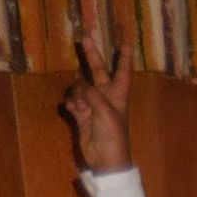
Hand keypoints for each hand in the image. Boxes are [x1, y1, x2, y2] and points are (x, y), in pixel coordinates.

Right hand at [61, 35, 132, 174]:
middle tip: (84, 36)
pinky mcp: (81, 115)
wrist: (106, 160)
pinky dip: (70, 103)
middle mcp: (106, 96)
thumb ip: (90, 93)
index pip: (123, 70)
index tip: (126, 40)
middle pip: (98, 70)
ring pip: (80, 87)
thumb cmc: (112, 135)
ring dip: (76, 92)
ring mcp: (92, 105)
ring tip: (79, 106)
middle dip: (91, 55)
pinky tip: (71, 110)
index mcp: (118, 94)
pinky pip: (72, 101)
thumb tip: (77, 85)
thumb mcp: (104, 111)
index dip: (124, 56)